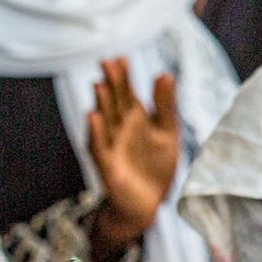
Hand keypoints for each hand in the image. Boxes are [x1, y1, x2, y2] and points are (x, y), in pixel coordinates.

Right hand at [87, 58, 180, 255]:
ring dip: (102, 105)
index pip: (127, 93)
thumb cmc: (155, 166)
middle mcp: (120, 129)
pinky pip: (99, 148)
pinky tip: (94, 117)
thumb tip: (165, 73)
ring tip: (100, 85)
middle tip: (107, 63)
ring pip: (105, 122)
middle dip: (111, 84)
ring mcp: (112, 147)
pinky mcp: (108, 167)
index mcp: (135, 119)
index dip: (123, 76)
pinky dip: (96, 133)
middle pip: (114, 103)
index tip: (120, 58)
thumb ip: (165, 105)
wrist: (149, 204)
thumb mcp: (167, 132)